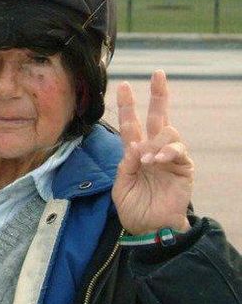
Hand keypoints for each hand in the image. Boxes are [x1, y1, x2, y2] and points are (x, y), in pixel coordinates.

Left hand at [112, 70, 193, 234]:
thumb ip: (125, 165)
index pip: (131, 124)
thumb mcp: (120, 187)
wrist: (151, 228)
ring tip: (146, 160)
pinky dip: (167, 152)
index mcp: (135, 153)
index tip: (124, 86)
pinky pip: (179, 151)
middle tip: (157, 74)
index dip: (128, 106)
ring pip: (169, 133)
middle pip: (158, 117)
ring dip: (156, 142)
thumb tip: (135, 145)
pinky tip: (157, 160)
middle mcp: (153, 150)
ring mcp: (170, 157)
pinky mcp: (184, 167)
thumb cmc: (134, 208)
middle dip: (159, 95)